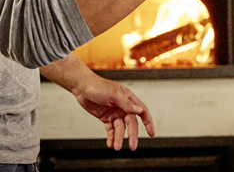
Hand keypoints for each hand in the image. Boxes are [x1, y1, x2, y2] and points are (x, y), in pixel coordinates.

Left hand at [40, 53, 154, 149]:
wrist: (82, 87)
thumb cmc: (99, 86)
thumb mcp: (114, 94)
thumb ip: (126, 104)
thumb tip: (139, 111)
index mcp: (129, 99)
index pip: (142, 112)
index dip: (148, 122)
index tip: (151, 133)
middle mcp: (123, 107)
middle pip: (131, 124)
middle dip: (132, 135)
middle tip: (132, 147)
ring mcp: (115, 113)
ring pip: (120, 129)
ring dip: (119, 138)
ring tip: (116, 147)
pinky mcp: (106, 118)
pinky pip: (111, 130)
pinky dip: (111, 137)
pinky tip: (110, 143)